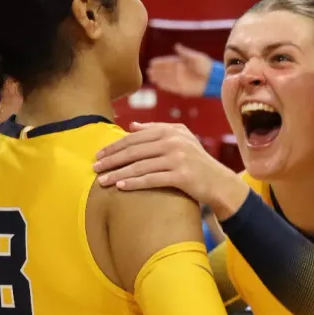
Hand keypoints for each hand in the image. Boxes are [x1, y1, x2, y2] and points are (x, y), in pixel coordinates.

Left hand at [92, 122, 248, 217]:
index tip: (99, 154)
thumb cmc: (196, 161)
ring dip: (118, 174)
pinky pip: (152, 180)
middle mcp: (173, 142)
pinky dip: (134, 183)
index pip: (135, 138)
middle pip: (134, 151)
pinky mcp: (182, 176)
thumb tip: (131, 127)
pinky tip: (120, 187)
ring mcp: (178, 158)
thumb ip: (157, 131)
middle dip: (111, 159)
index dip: (114, 146)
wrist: (219, 181)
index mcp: (170, 131)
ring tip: (102, 181)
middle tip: (94, 167)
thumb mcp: (181, 139)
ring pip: (140, 166)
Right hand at [146, 45, 214, 97]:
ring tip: (150, 77)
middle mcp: (180, 72)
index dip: (160, 62)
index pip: (169, 62)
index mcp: (183, 63)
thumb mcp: (196, 57)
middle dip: (157, 71)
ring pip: (166, 79)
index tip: (152, 62)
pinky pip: (171, 87)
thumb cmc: (207, 66)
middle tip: (148, 70)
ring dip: (158, 78)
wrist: (214, 79)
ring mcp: (180, 81)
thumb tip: (176, 46)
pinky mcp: (182, 89)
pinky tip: (158, 84)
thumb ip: (185, 52)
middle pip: (166, 71)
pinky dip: (164, 86)